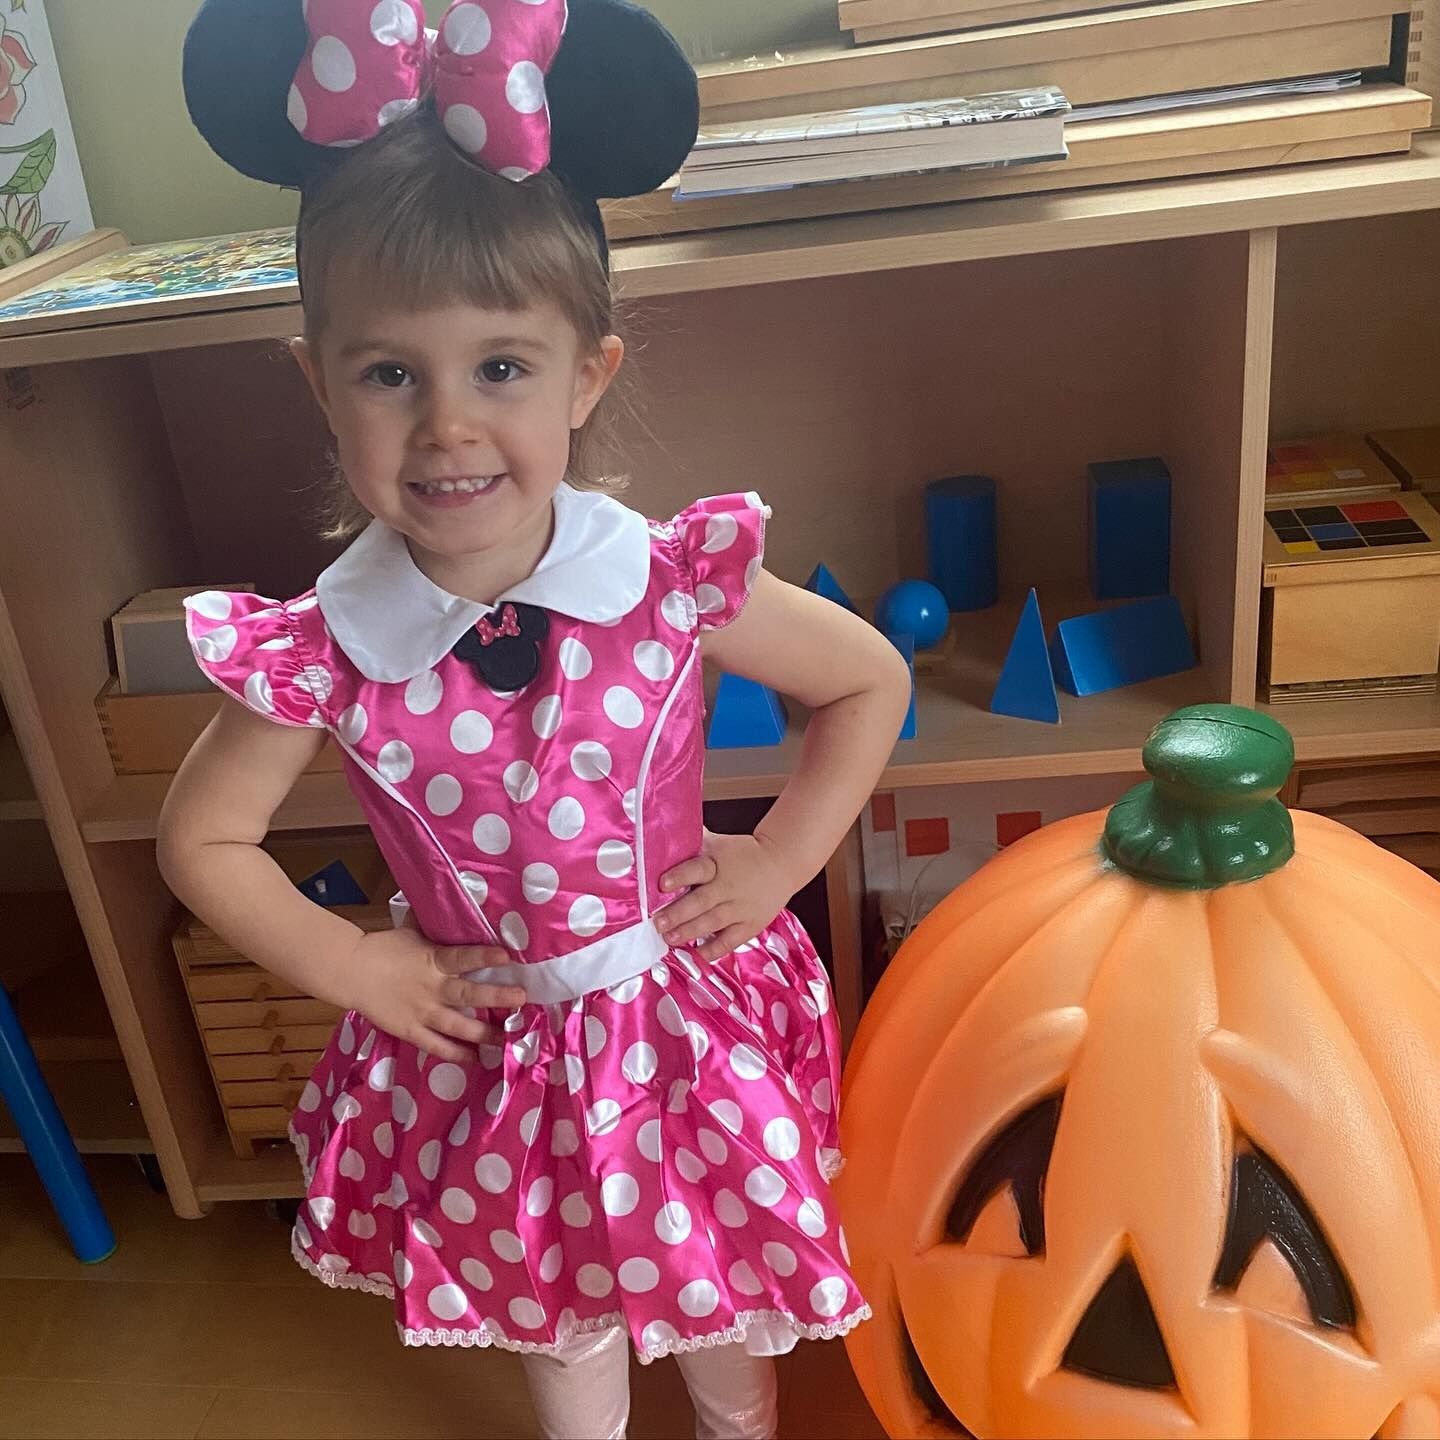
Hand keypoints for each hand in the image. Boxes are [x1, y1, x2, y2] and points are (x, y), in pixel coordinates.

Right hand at [346, 927, 526, 1062]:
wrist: (350, 970)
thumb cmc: (384, 947)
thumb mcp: (414, 934)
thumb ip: (439, 934)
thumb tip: (461, 916)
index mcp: (433, 960)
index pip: (463, 957)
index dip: (484, 958)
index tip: (507, 957)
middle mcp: (432, 988)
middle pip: (468, 994)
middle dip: (497, 997)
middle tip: (521, 999)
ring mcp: (422, 1012)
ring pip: (457, 1025)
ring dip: (483, 1032)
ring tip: (505, 1038)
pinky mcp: (410, 1030)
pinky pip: (436, 1046)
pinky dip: (455, 1054)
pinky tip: (474, 1059)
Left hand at [655, 829, 799, 961]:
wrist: (781, 863)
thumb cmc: (743, 854)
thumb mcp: (719, 844)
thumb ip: (694, 844)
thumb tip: (664, 834)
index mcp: (718, 863)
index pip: (697, 869)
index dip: (679, 876)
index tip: (662, 884)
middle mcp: (729, 886)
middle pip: (700, 901)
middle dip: (677, 914)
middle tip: (658, 922)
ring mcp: (740, 908)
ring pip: (712, 922)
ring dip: (689, 932)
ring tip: (670, 938)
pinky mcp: (750, 925)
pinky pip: (730, 941)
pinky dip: (713, 950)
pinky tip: (698, 953)